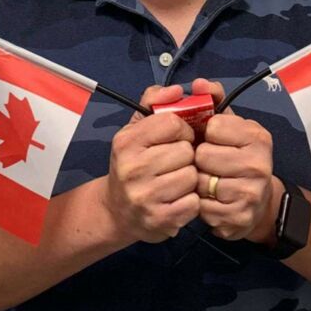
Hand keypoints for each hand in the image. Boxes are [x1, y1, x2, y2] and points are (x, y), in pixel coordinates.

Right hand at [105, 85, 199, 242]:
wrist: (117, 212)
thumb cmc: (134, 163)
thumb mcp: (136, 129)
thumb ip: (154, 102)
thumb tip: (176, 89)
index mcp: (126, 142)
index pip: (173, 123)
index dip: (182, 129)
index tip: (177, 138)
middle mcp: (132, 169)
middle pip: (186, 151)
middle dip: (186, 155)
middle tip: (176, 162)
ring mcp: (145, 197)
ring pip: (192, 176)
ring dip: (190, 178)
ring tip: (176, 180)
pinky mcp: (159, 220)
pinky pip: (193, 203)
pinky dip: (191, 201)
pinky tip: (177, 199)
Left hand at [192, 78, 276, 241]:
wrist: (256, 203)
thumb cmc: (233, 156)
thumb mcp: (226, 124)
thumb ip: (211, 98)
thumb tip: (199, 83)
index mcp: (257, 135)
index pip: (213, 127)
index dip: (206, 134)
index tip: (213, 140)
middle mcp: (259, 163)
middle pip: (203, 156)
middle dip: (199, 160)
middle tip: (209, 164)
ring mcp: (251, 192)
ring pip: (200, 182)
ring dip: (197, 182)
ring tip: (208, 181)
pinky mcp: (239, 217)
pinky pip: (201, 207)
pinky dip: (200, 204)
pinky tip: (210, 201)